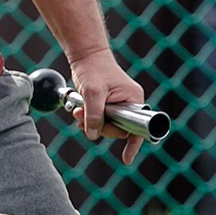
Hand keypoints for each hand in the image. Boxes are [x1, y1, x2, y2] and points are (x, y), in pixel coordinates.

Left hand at [68, 51, 149, 165]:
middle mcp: (129, 103)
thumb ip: (94, 115)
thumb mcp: (92, 93)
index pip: (137, 127)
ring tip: (78, 112)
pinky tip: (79, 112)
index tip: (126, 159)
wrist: (86, 55)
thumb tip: (94, 135)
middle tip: (82, 119)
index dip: (132, 144)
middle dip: (100, 127)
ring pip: (107, 125)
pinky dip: (88, 119)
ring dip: (91, 123)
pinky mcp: (107, 105)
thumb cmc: (94, 69)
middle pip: (118, 129)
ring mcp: (118, 105)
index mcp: (134, 100)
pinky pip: (100, 119)